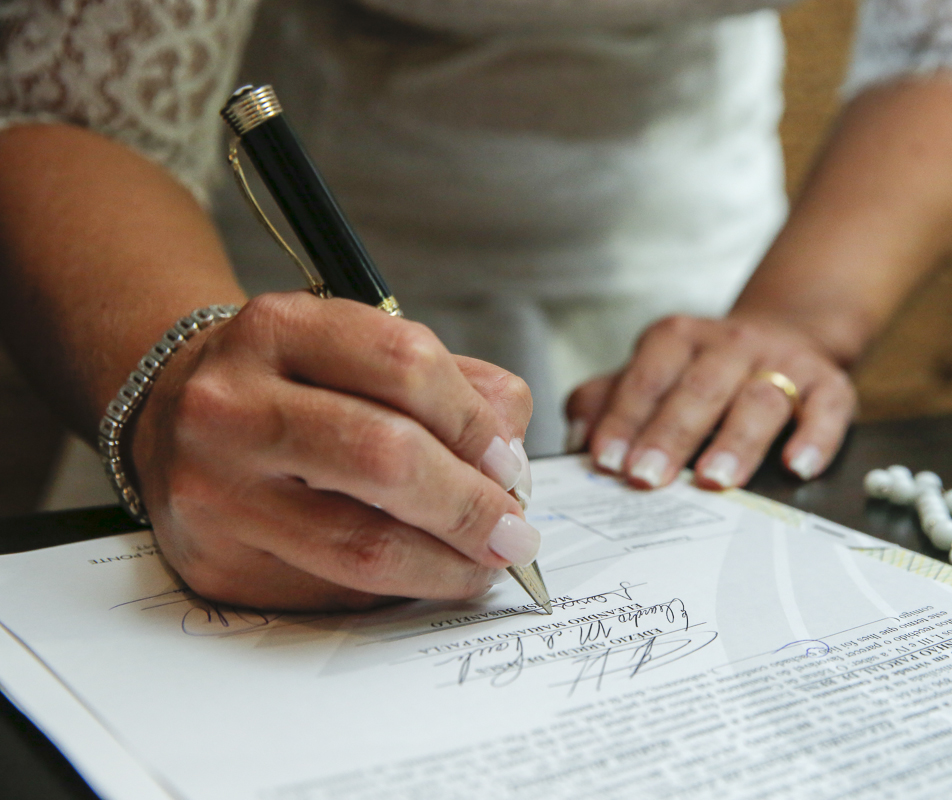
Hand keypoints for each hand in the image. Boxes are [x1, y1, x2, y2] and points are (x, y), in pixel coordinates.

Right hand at [129, 291, 535, 610]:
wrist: (170, 418)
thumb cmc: (289, 385)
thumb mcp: (358, 348)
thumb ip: (450, 384)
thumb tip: (510, 459)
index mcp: (280, 329)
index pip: (406, 365)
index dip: (476, 423)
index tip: (510, 464)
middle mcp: (233, 405)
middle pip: (387, 458)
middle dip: (471, 504)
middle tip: (514, 530)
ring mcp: (215, 491)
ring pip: (364, 545)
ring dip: (449, 563)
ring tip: (485, 561)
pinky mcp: (217, 563)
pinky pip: (336, 589)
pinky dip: (398, 587)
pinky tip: (422, 572)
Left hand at [565, 314, 855, 489]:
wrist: (785, 334)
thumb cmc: (703, 370)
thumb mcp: (650, 373)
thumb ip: (607, 400)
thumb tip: (576, 440)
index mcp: (677, 340)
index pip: (646, 378)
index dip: (624, 419)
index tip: (606, 460)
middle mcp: (729, 345)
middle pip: (699, 388)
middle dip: (670, 434)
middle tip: (646, 477)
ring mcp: (781, 363)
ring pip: (759, 399)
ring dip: (735, 441)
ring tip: (714, 480)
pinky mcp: (828, 384)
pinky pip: (826, 408)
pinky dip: (815, 438)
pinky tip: (798, 467)